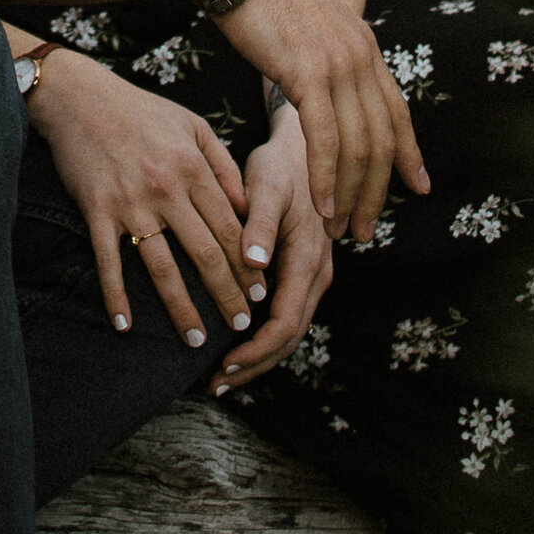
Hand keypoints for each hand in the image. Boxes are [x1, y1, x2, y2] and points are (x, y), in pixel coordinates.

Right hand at [29, 54, 259, 345]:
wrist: (80, 97)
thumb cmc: (140, 110)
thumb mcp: (192, 125)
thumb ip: (223, 165)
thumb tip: (247, 208)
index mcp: (193, 168)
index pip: (230, 228)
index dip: (249, 266)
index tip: (261, 295)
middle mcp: (166, 189)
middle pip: (204, 254)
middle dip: (226, 294)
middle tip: (240, 326)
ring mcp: (130, 203)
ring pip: (162, 267)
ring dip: (181, 308)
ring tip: (197, 339)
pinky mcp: (97, 210)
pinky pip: (109, 262)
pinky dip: (116, 296)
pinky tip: (124, 325)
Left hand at [210, 113, 332, 395]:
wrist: (304, 149)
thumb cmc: (280, 167)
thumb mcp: (267, 188)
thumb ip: (259, 225)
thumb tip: (253, 263)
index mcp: (307, 259)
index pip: (285, 322)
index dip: (255, 349)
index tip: (224, 362)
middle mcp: (317, 275)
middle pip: (289, 338)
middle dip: (254, 364)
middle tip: (217, 384)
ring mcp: (313, 277)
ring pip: (290, 332)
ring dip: (259, 357)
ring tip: (223, 376)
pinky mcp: (303, 274)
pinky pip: (287, 316)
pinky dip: (264, 338)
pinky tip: (237, 345)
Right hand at [214, 0, 428, 239]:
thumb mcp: (308, 24)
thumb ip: (324, 55)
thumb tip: (321, 80)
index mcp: (363, 45)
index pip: (397, 111)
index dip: (410, 153)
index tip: (418, 188)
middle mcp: (361, 56)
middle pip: (383, 139)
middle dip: (377, 192)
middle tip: (367, 231)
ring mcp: (339, 64)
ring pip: (358, 147)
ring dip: (351, 196)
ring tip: (342, 232)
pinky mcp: (309, 72)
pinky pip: (327, 139)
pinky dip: (326, 179)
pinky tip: (321, 206)